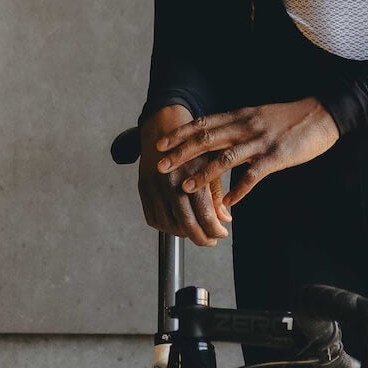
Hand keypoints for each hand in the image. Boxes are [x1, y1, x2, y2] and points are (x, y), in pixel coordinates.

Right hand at [136, 105, 232, 246]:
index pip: (205, 215)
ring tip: (196, 231)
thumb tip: (224, 219)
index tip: (222, 233)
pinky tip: (178, 224)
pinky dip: (166, 226)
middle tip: (211, 239)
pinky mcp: (143, 188)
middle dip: (202, 238)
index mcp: (192, 175)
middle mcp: (171, 182)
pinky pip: (153, 218)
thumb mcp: (211, 164)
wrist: (164, 127)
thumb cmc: (193, 145)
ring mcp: (154, 187)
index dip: (215, 230)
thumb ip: (216, 193)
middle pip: (187, 225)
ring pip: (169, 225)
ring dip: (184, 234)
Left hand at [155, 98, 339, 208]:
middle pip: (207, 139)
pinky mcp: (276, 156)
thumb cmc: (291, 118)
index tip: (161, 143)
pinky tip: (228, 203)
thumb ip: (239, 126)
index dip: (180, 134)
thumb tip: (219, 138)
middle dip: (181, 152)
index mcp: (240, 116)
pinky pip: (253, 175)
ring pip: (225, 157)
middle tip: (161, 165)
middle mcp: (246, 126)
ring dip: (203, 174)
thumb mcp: (259, 116)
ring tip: (186, 186)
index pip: (204, 124)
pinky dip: (239, 190)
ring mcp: (260, 141)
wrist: (323, 114)